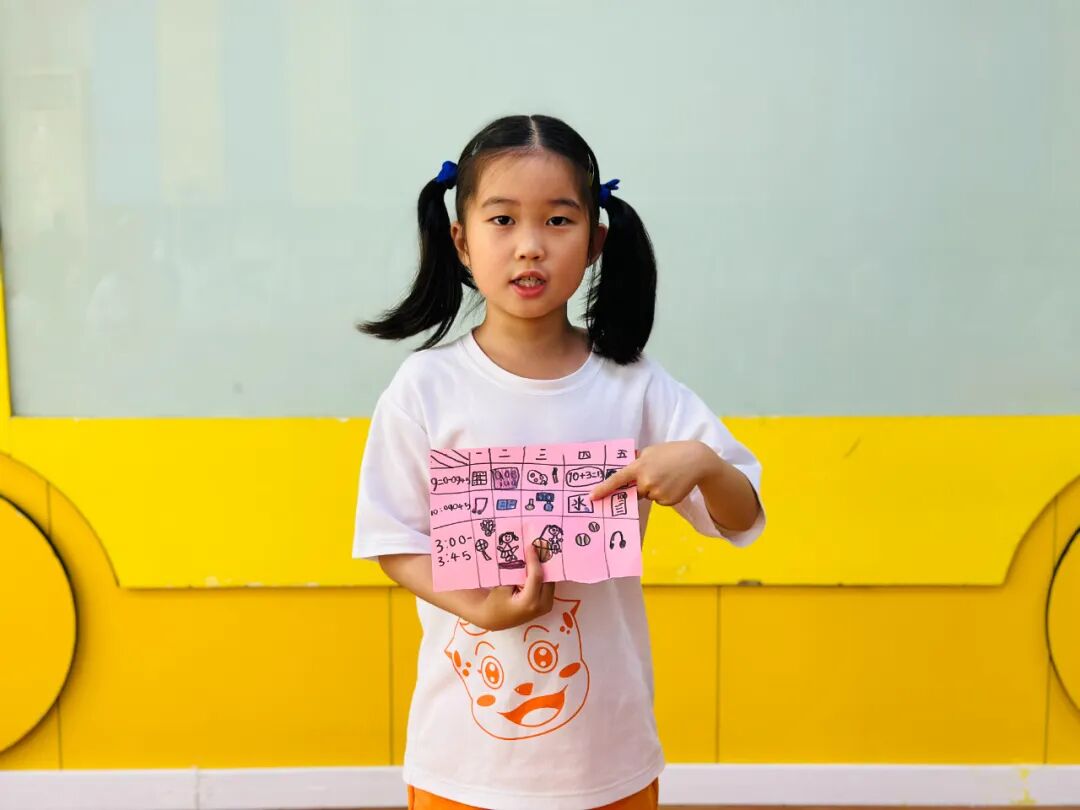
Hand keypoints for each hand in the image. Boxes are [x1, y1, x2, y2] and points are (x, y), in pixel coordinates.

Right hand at [473, 539, 555, 630]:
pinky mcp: (545, 603)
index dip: (535, 559)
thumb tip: (527, 553)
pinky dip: (543, 574)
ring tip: (539, 550)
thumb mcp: (502, 585)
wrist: (493, 618)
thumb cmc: (494, 602)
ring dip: (544, 567)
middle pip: (548, 578)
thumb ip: (517, 571)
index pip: (537, 576)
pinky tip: (538, 562)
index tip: (531, 546)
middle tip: (538, 545)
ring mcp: (546, 606)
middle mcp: (542, 606)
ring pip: (549, 580)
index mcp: (530, 602)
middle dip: (543, 562)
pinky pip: (546, 584)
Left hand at [589, 440, 721, 505]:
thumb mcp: (651, 451)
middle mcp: (645, 481)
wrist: (697, 461)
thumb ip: (637, 462)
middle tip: (657, 473)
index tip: (591, 498)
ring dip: (654, 489)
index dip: (603, 489)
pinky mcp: (667, 501)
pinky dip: (664, 494)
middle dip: (640, 485)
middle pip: (634, 491)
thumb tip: (625, 472)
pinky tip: (674, 483)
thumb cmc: (672, 452)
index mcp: (639, 467)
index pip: (617, 479)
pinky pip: (659, 501)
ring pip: (648, 496)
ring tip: (668, 476)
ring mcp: (656, 492)